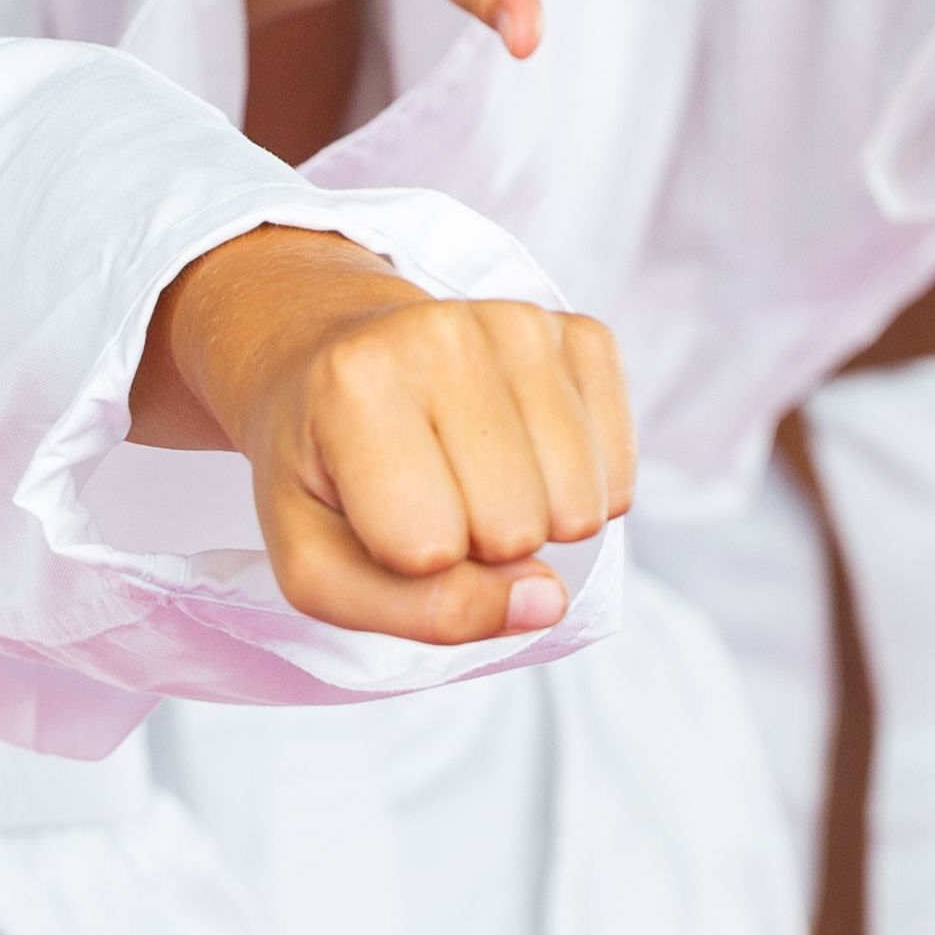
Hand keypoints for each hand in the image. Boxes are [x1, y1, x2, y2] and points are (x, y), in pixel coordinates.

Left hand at [140, 227, 631, 643]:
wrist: (332, 357)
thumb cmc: (320, 472)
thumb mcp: (314, 566)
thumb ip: (416, 610)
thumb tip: (549, 599)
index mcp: (355, 383)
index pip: (429, 551)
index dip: (408, 563)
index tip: (374, 513)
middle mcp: (444, 334)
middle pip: (516, 531)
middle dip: (477, 545)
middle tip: (426, 493)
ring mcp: (523, 324)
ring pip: (580, 510)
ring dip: (532, 522)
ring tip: (469, 474)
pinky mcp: (584, 334)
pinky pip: (620, 475)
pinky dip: (577, 490)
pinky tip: (518, 451)